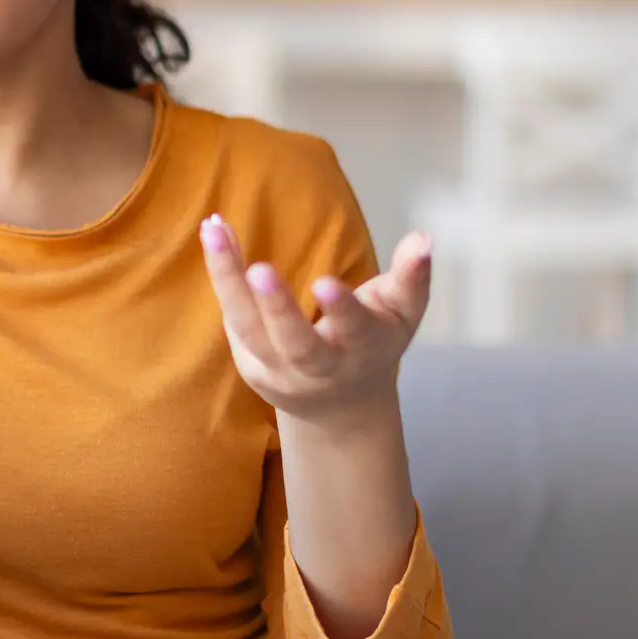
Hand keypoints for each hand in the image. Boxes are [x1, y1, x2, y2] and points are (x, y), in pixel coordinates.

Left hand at [198, 215, 431, 432]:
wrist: (339, 406)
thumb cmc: (374, 344)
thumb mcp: (402, 315)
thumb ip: (411, 278)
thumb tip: (423, 239)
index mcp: (361, 350)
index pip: (354, 332)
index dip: (342, 310)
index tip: (325, 282)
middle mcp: (317, 367)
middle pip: (294, 343)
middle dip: (277, 308)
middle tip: (259, 269)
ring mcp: (278, 370)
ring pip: (249, 330)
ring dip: (228, 281)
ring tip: (214, 232)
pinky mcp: (249, 363)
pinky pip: (233, 317)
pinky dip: (221, 276)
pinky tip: (215, 233)